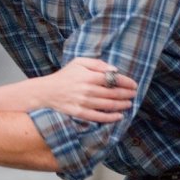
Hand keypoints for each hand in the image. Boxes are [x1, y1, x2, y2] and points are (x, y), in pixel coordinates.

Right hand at [0, 57, 136, 122]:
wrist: (46, 91)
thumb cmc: (64, 76)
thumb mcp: (78, 62)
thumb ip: (97, 63)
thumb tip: (114, 70)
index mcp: (89, 76)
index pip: (113, 79)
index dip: (126, 82)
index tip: (134, 84)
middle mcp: (88, 90)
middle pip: (113, 93)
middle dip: (127, 94)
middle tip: (134, 94)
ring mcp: (84, 103)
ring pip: (108, 105)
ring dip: (122, 105)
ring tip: (129, 104)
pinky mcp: (80, 113)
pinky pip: (99, 117)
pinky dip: (111, 117)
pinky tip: (119, 116)